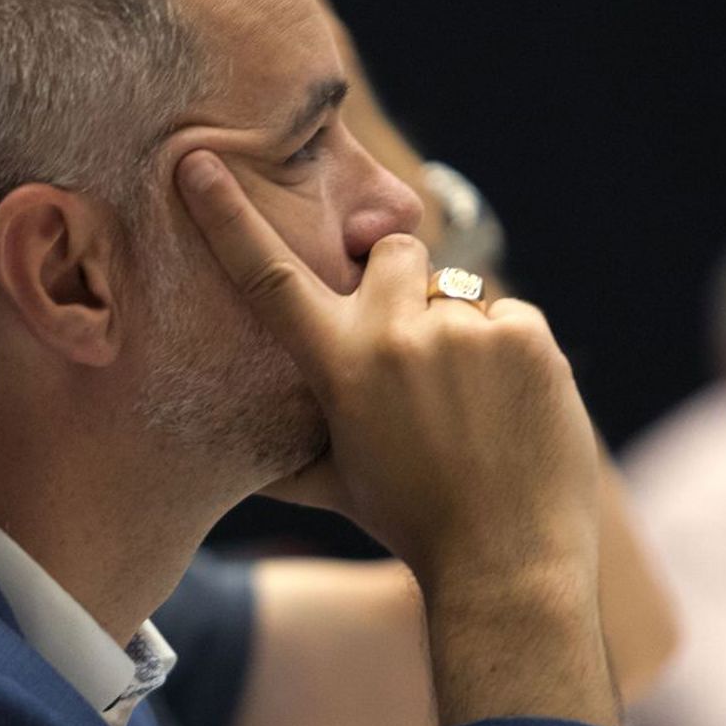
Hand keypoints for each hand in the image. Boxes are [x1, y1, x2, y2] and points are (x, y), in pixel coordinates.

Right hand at [174, 151, 598, 600]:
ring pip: (459, 292)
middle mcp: (395, 335)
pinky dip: (515, 355)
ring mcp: (464, 330)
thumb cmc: (414, 527)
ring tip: (474, 407)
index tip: (199, 161)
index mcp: (337, 366)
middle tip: (419, 353)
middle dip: (401, 282)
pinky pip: (513, 317)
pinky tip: (513, 410)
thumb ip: (287, 455)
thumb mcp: (336, 486)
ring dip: (463, 333)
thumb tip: (237, 465)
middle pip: (392, 251)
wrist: (508, 565)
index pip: (269, 278)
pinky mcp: (526, 334)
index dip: (228, 217)